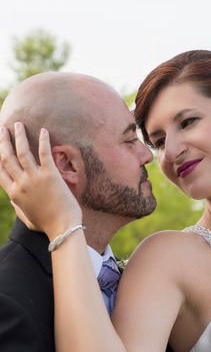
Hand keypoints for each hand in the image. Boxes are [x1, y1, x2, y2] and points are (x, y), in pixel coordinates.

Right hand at [0, 123, 81, 237]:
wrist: (63, 228)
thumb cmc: (47, 224)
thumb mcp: (26, 217)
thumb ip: (18, 206)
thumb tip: (13, 198)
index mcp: (13, 194)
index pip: (0, 170)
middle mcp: (21, 184)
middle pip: (6, 157)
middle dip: (3, 141)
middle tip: (2, 128)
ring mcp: (35, 178)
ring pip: (22, 152)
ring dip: (19, 136)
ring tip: (18, 124)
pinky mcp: (51, 175)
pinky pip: (44, 153)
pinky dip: (43, 140)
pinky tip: (43, 130)